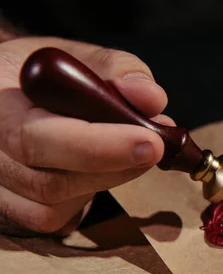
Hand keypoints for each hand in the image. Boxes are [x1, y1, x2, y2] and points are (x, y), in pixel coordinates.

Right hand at [0, 36, 172, 235]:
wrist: (6, 93)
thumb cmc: (42, 76)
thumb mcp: (73, 55)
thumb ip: (115, 68)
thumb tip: (151, 98)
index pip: (36, 138)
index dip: (99, 148)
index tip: (150, 143)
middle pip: (47, 183)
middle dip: (113, 168)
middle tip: (156, 147)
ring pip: (51, 207)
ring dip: (103, 182)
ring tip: (127, 151)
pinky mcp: (8, 208)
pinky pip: (51, 218)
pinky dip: (84, 197)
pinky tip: (98, 169)